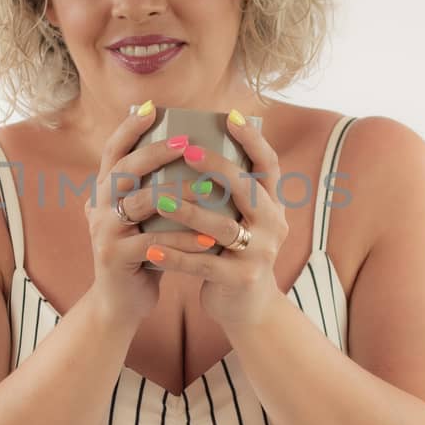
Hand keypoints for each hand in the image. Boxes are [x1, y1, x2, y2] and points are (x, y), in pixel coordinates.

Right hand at [85, 104, 219, 330]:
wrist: (120, 301)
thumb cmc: (143, 251)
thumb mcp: (144, 216)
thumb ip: (155, 188)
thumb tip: (190, 150)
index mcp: (105, 192)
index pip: (113, 151)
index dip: (129, 128)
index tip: (152, 108)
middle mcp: (98, 206)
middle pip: (123, 169)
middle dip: (155, 153)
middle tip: (185, 142)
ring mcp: (104, 231)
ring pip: (141, 203)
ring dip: (177, 195)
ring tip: (208, 191)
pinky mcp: (115, 257)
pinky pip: (152, 242)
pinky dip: (182, 240)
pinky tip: (208, 238)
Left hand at [139, 113, 289, 329]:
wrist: (248, 308)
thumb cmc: (233, 253)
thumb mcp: (240, 221)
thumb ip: (227, 193)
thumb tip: (192, 146)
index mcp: (272, 205)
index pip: (268, 165)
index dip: (252, 140)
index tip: (230, 116)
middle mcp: (273, 225)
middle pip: (246, 189)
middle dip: (217, 168)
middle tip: (189, 150)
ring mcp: (260, 253)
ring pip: (222, 227)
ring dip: (189, 211)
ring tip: (159, 198)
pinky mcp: (242, 279)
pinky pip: (204, 264)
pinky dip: (176, 256)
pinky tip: (151, 249)